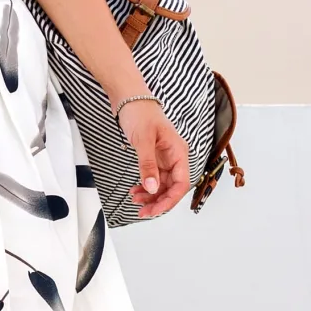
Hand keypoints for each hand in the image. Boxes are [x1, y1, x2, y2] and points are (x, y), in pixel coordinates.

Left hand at [117, 98, 189, 218]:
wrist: (129, 99)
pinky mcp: (154, 157)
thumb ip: (148, 165)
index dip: (170, 199)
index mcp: (178, 152)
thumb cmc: (140, 112)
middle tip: (143, 211)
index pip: (181, 183)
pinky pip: (153, 177)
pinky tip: (136, 190)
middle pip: (172, 187)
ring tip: (135, 201)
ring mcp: (164, 158)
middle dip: (158, 201)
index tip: (155, 209)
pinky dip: (145, 186)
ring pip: (162, 184)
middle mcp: (174, 157)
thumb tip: (152, 187)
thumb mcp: (143, 140)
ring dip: (150, 195)